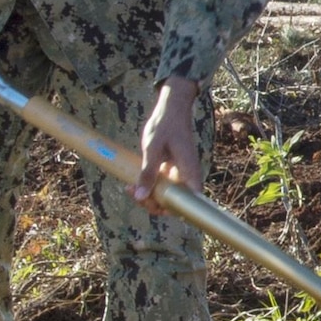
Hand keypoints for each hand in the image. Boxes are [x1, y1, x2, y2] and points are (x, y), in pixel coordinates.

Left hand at [135, 77, 201, 203]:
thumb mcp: (152, 149)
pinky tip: (134, 183)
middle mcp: (188, 178)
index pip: (187, 204)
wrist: (171, 109)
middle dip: (153, 204)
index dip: (170, 210)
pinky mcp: (172, 172)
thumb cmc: (166, 126)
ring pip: (167, 196)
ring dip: (149, 196)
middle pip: (175, 203)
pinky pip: (163, 187)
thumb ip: (148, 173)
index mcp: (189, 173)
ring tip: (130, 188)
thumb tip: (142, 196)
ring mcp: (180, 175)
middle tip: (134, 193)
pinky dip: (149, 187)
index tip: (150, 203)